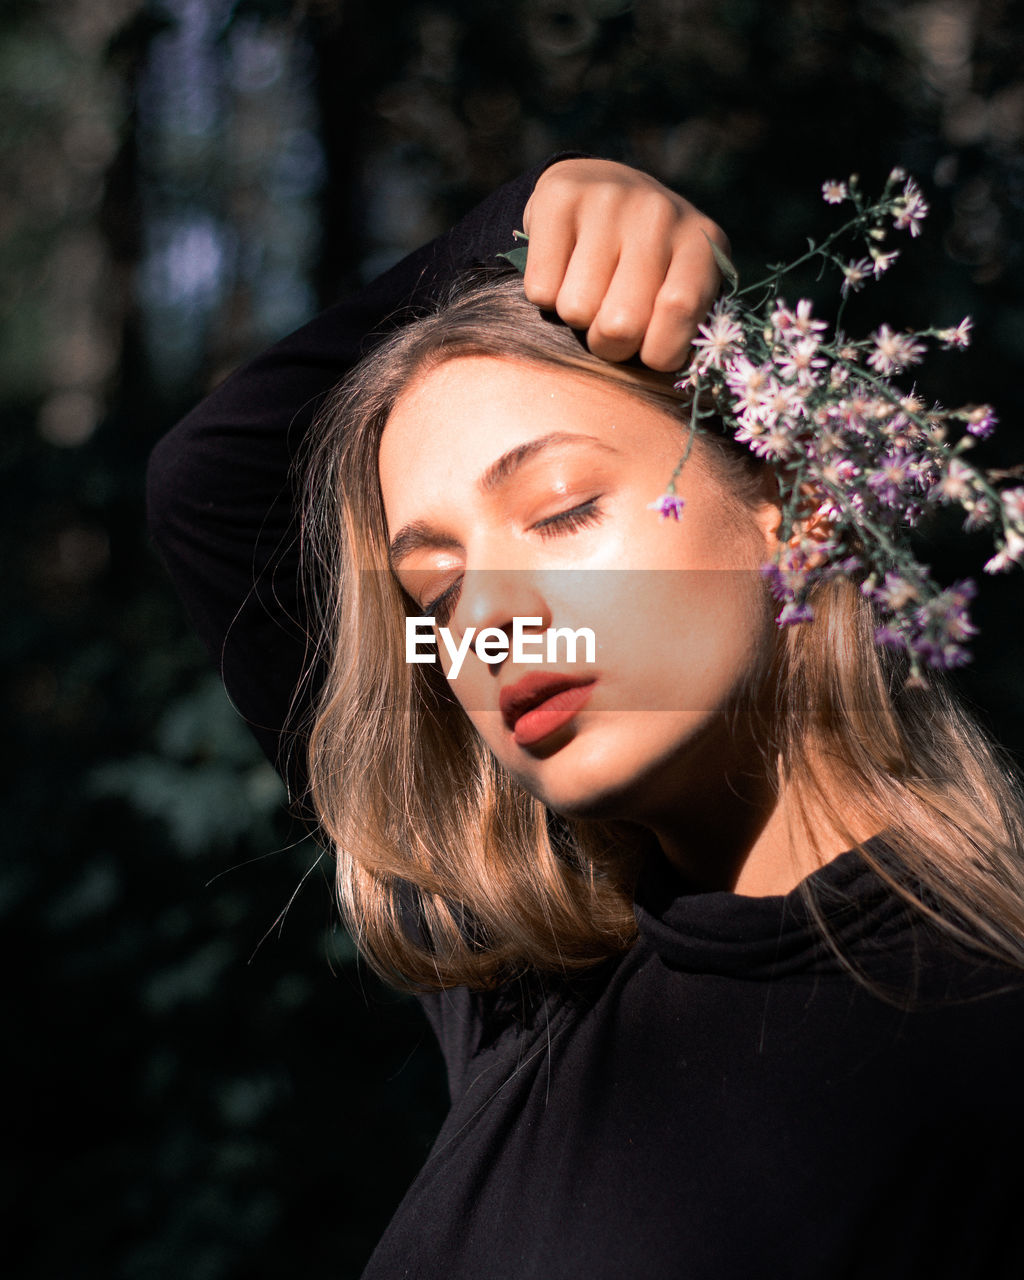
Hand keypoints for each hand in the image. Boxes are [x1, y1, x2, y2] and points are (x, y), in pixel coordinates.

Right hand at [521, 158, 728, 371]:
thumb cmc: (645, 266)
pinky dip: (545, 297)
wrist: (601, 187)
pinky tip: (562, 271)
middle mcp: (658, 214)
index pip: (680, 309)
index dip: (658, 351)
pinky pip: (541, 289)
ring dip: (576, 318)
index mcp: (700, 243)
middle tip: (610, 324)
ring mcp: (608, 200)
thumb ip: (685, 331)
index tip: (649, 352)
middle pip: (621, 322)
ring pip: (576, 309)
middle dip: (609, 344)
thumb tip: (676, 383)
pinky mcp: (559, 198)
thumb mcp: (679, 289)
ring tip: (588, 291)